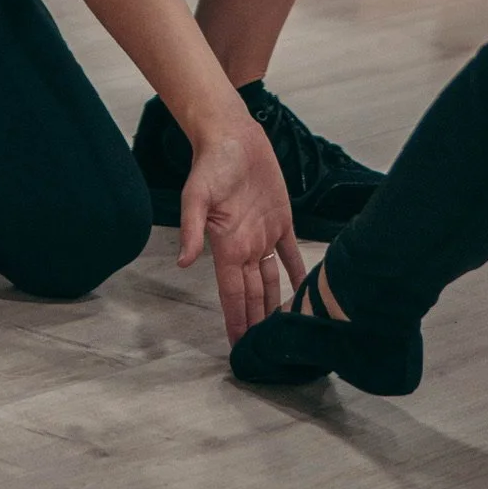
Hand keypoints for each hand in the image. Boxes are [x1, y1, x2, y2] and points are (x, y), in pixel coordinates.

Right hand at [178, 116, 306, 342]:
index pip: (232, 293)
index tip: (237, 348)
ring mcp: (263, 234)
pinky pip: (290, 253)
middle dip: (256, 322)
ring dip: (275, 304)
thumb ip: (192, 228)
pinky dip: (296, 272)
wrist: (232, 135)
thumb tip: (183, 262)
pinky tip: (304, 291)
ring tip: (281, 331)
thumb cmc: (211, 163)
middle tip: (264, 352)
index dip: (235, 320)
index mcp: (226, 246)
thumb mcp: (196, 195)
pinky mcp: (281, 220)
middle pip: (252, 294)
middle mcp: (245, 246)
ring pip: (270, 280)